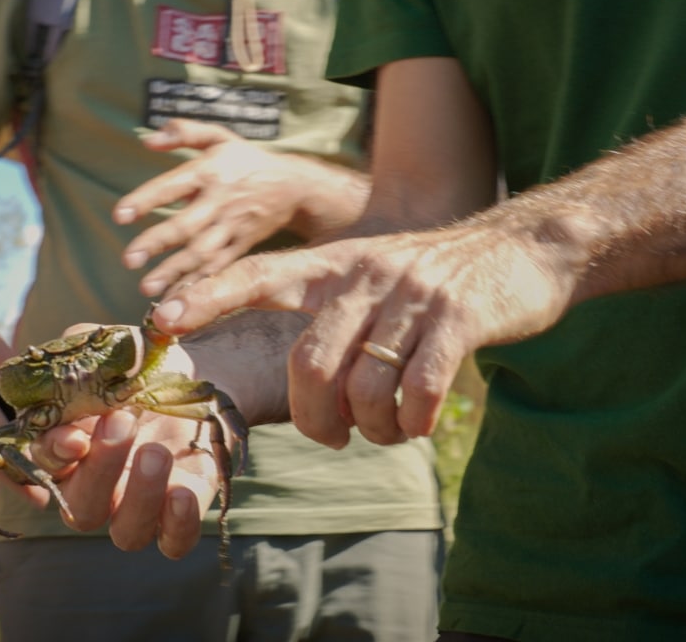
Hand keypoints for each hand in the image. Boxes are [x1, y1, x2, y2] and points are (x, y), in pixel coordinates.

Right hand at [27, 325, 223, 554]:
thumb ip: (81, 351)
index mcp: (70, 450)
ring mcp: (142, 504)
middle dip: (100, 468)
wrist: (202, 375)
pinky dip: (177, 526)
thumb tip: (68, 360)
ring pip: (127, 531)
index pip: (46, 466)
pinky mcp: (183, 512)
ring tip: (156, 451)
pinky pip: (174, 542)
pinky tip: (182, 494)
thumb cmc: (145, 364)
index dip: (54, 455)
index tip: (74, 434)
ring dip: (139, 496)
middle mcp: (100, 486)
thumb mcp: (111, 347)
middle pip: (81, 508)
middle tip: (122, 421)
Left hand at [115, 119, 318, 296]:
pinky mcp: (241, 244)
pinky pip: (218, 266)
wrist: (292, 185)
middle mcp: (219, 201)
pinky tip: (175, 295)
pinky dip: (198, 281)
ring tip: (147, 287)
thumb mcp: (219, 137)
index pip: (174, 185)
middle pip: (186, 225)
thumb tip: (147, 140)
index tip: (120, 215)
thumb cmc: (245, 160)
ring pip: (201, 251)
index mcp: (210, 171)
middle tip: (128, 260)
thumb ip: (184, 132)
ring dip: (174, 270)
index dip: (148, 199)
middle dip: (157, 243)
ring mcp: (231, 226)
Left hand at [151, 222, 572, 447]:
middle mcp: (365, 274)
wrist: (524, 249)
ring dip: (373, 429)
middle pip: (307, 364)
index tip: (160, 318)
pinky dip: (413, 421)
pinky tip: (421, 422)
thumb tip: (303, 393)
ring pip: (362, 387)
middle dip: (314, 420)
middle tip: (333, 437)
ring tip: (391, 429)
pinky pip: (417, 390)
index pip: (259, 273)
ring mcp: (411, 295)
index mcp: (336, 263)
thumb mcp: (376, 277)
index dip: (208, 294)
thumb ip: (334, 318)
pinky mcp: (456, 318)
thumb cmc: (439, 280)